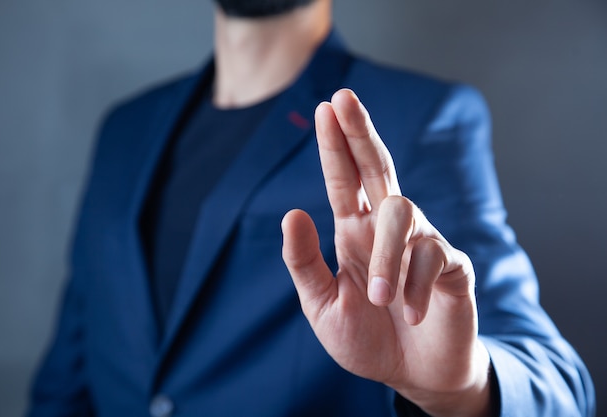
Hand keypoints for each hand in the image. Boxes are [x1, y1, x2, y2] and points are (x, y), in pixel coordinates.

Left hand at [281, 89, 492, 416]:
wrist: (413, 376)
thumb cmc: (367, 339)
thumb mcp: (322, 306)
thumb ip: (305, 263)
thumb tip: (292, 212)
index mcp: (353, 233)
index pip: (343, 180)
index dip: (334, 145)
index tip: (325, 107)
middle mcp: (386, 229)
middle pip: (376, 169)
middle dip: (359, 133)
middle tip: (342, 98)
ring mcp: (422, 243)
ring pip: (402, 214)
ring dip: (388, 256)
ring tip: (380, 300)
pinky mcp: (452, 266)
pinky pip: (434, 257)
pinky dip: (416, 286)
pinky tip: (409, 314)